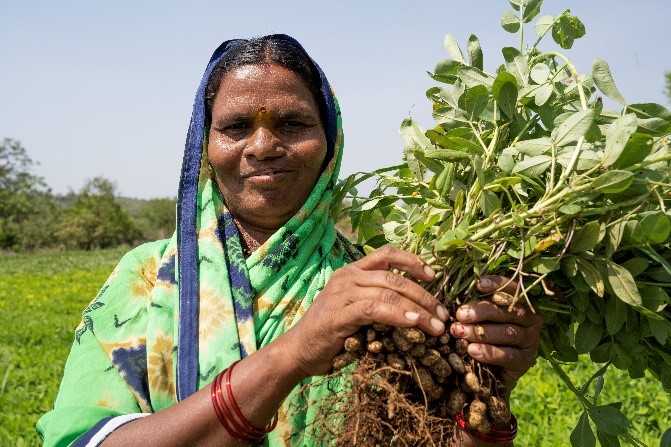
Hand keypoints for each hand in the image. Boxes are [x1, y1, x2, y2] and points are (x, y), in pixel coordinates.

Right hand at [284, 246, 447, 377]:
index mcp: (352, 272)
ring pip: (389, 292)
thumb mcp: (356, 311)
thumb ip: (378, 303)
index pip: (386, 254)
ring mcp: (342, 293)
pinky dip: (399, 314)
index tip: (433, 275)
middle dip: (424, 295)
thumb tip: (416, 309)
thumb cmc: (331, 334)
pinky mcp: (340, 313)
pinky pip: (376, 308)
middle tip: (442, 314)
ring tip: (436, 325)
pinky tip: (415, 323)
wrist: (298, 351)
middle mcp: (347, 277)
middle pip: (394, 276)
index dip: (412, 261)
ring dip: (418, 308)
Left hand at [449, 275, 543, 392]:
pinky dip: (489, 353)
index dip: (497, 284)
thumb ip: (475, 306)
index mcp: (521, 304)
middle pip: (509, 311)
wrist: (491, 372)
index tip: (478, 284)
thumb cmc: (482, 336)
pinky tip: (472, 351)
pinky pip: (509, 355)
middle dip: (482, 311)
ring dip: (481, 333)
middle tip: (460, 315)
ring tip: (460, 333)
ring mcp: (531, 341)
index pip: (513, 289)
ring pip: (508, 333)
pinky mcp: (526, 361)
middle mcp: (531, 320)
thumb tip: (455, 294)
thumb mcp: (479, 318)